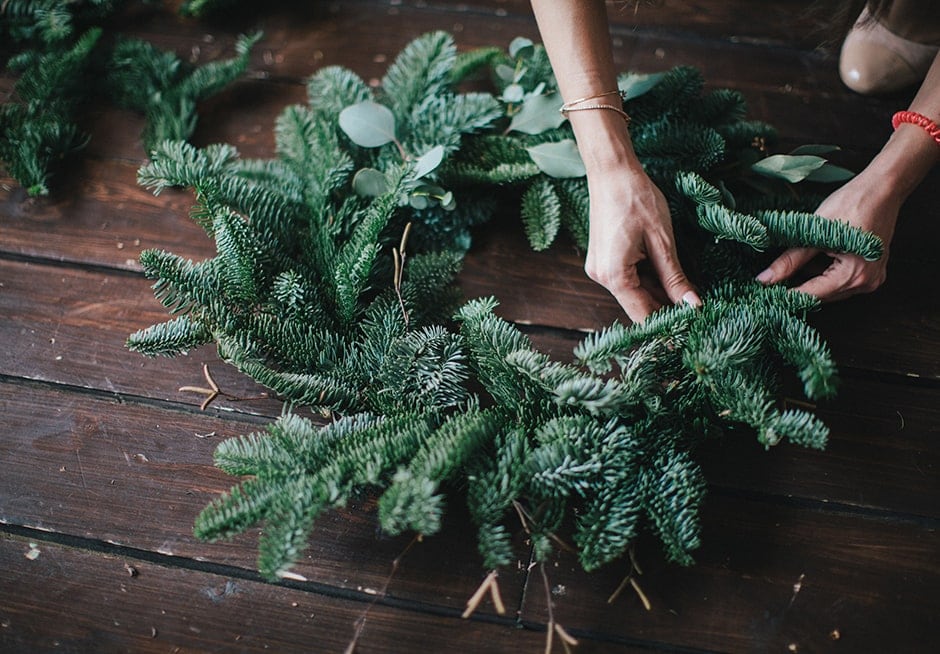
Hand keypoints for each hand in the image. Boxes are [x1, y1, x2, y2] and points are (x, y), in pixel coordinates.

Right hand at [584, 166, 700, 321]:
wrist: (612, 173)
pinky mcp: (603, 260)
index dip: (667, 326)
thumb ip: (675, 278)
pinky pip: (628, 279)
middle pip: (638, 305)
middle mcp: (601, 277)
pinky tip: (669, 278)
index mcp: (614, 275)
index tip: (690, 334)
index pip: (643, 314)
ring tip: (687, 293)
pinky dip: (648, 281)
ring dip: (659, 294)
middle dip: (666, 309)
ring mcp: (600, 269)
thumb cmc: (637, 200)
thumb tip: (692, 305)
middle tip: (696, 312)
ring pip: (634, 293)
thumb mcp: (662, 241)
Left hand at [755, 170, 900, 301]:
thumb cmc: (852, 204)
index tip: (765, 293)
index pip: (812, 294)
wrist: (881, 188)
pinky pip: (842, 280)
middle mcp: (866, 283)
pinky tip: (816, 256)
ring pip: (831, 289)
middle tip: (774, 278)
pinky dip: (825, 272)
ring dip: (812, 279)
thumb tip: (766, 279)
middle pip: (822, 295)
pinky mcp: (872, 270)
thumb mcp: (814, 233)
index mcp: (854, 275)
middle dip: (798, 287)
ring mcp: (872, 278)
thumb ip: (790, 260)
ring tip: (796, 261)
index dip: (786, 295)